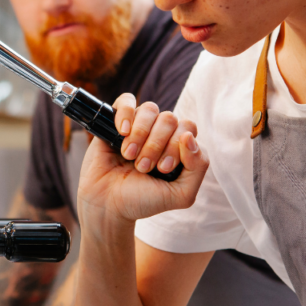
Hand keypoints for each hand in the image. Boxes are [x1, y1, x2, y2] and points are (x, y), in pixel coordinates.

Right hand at [78, 93, 208, 223]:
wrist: (107, 205)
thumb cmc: (142, 200)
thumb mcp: (180, 194)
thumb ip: (198, 169)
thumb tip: (189, 137)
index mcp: (178, 147)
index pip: (188, 129)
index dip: (176, 146)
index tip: (162, 168)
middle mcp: (160, 133)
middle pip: (169, 118)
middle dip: (156, 144)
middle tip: (142, 167)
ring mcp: (138, 125)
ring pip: (150, 109)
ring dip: (140, 134)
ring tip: (129, 156)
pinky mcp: (116, 121)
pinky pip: (127, 100)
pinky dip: (126, 114)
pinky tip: (122, 132)